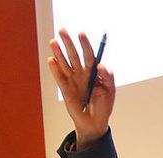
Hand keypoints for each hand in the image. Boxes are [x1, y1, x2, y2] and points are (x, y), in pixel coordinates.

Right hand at [47, 29, 114, 148]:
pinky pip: (59, 78)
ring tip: (53, 42)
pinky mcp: (65, 89)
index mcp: (93, 71)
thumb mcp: (110, 91)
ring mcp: (72, 80)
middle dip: (68, 43)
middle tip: (62, 30)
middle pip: (74, 55)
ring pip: (64, 63)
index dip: (84, 44)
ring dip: (58, 52)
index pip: (88, 54)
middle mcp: (81, 73)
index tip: (81, 34)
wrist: (94, 122)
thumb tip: (100, 65)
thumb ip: (107, 77)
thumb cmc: (104, 105)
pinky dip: (55, 69)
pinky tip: (51, 60)